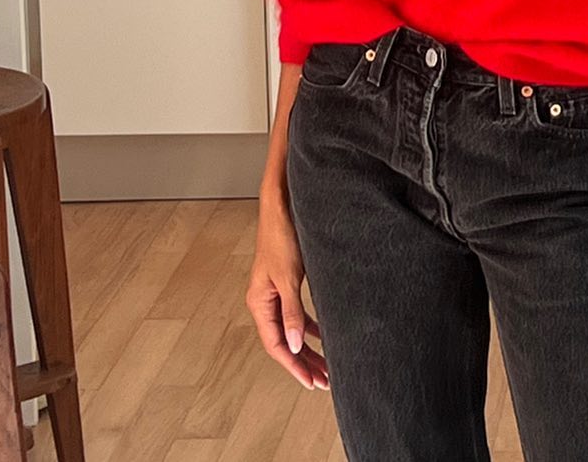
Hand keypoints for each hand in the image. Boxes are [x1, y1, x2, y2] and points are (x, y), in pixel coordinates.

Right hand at [246, 194, 329, 391]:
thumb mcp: (288, 277)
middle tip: (325, 381)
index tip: (312, 382)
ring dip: (310, 347)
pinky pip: (298, 313)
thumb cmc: (281, 236)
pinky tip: (325, 334)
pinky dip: (311, 326)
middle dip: (305, 362)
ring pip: (293, 329)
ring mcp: (276, 292)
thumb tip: (295, 345)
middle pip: (285, 341)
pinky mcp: (287, 282)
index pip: (276, 345)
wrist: (282, 204)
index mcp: (259, 302)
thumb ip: (291, 312)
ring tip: (327, 365)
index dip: (295, 366)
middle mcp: (265, 300)